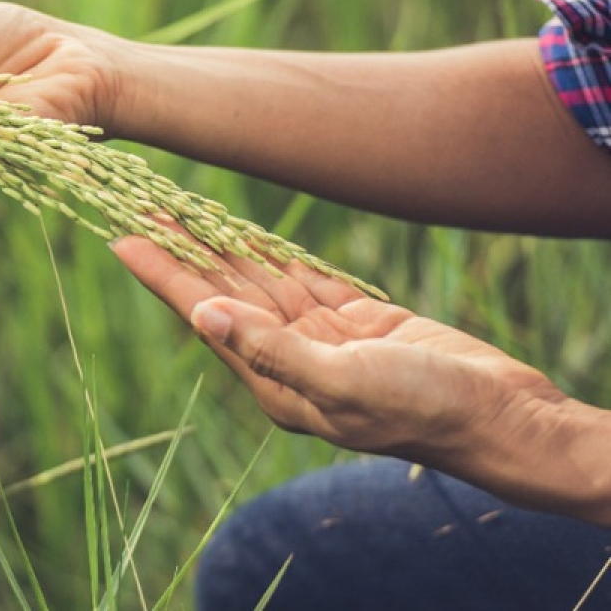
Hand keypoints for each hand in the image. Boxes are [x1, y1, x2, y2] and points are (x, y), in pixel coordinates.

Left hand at [110, 236, 568, 466]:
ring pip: (259, 282)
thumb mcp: (343, 381)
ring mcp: (321, 341)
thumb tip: (204, 317)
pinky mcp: (356, 324)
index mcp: (273, 381)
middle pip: (221, 293)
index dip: (162, 274)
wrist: (499, 416)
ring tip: (178, 209)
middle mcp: (287, 359)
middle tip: (140, 205)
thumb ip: (271, 350)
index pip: (203, 315)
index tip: (122, 237)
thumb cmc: (423, 408)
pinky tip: (242, 232)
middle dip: (181, 250)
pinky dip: (272, 253)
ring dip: (220, 246)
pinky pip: (302, 280)